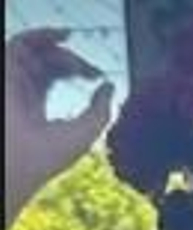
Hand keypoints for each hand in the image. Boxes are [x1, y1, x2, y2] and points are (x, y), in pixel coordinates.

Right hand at [6, 28, 112, 228]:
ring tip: (78, 53)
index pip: (53, 75)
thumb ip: (101, 111)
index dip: (77, 69)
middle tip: (92, 70)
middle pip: (45, 60)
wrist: (21, 159)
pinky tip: (62, 37)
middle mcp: (21, 90)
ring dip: (57, 44)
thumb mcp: (84, 133)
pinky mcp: (7, 70)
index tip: (99, 75)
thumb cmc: (48, 156)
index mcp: (34, 107)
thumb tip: (110, 84)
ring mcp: (12, 80)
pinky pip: (23, 42)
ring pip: (34, 48)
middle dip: (72, 59)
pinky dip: (43, 36)